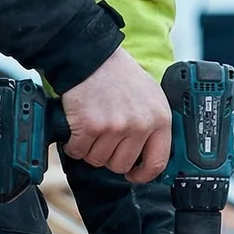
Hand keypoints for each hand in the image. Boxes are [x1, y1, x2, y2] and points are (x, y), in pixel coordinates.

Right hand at [60, 47, 171, 183]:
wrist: (91, 58)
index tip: (134, 175)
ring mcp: (116, 127)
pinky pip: (78, 151)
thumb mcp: (151, 96)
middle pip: (121, 165)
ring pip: (98, 160)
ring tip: (91, 129)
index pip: (157, 162)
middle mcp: (140, 125)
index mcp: (160, 119)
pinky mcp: (91, 126)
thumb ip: (153, 124)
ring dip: (90, 149)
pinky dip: (74, 144)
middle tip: (104, 140)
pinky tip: (77, 129)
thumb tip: (150, 154)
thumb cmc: (119, 76)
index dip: (143, 174)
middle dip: (109, 157)